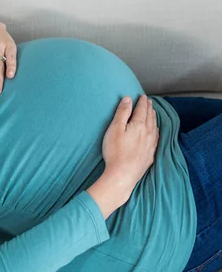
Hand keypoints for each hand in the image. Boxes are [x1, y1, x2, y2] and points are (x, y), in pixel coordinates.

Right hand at [87, 95, 158, 218]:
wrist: (123, 175)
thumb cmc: (115, 151)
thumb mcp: (115, 129)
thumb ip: (122, 113)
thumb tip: (128, 99)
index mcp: (138, 125)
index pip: (142, 110)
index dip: (142, 102)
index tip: (142, 96)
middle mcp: (148, 133)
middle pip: (150, 117)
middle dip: (149, 108)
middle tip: (148, 102)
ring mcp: (150, 144)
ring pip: (154, 127)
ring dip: (153, 118)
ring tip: (152, 113)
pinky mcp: (150, 154)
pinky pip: (156, 138)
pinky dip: (155, 130)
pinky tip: (154, 131)